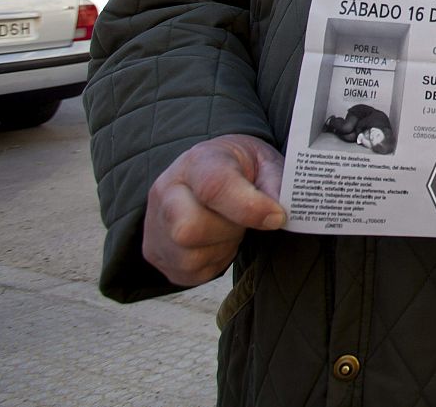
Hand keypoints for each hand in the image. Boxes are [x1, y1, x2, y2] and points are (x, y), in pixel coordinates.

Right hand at [143, 134, 285, 286]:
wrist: (204, 176)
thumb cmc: (239, 168)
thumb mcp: (263, 161)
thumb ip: (275, 182)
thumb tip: (279, 212)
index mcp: (196, 162)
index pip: (213, 187)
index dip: (249, 208)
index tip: (278, 216)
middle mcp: (166, 192)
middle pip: (190, 229)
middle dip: (230, 230)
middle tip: (245, 220)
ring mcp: (155, 226)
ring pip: (191, 257)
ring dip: (224, 247)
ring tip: (231, 228)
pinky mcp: (157, 255)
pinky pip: (191, 274)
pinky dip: (214, 261)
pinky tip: (219, 240)